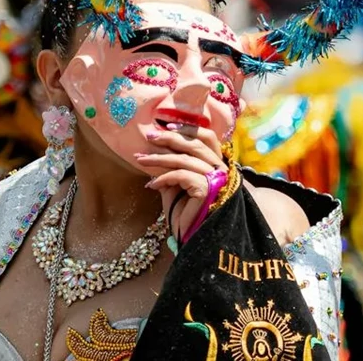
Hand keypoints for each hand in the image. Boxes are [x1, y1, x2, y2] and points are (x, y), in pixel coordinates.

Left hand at [136, 124, 229, 239]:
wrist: (190, 237)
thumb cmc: (184, 212)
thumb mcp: (176, 185)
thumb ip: (172, 167)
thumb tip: (156, 150)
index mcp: (217, 164)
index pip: (207, 137)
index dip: (188, 128)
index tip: (166, 126)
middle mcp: (221, 169)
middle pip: (195, 145)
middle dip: (169, 138)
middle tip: (148, 137)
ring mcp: (216, 179)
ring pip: (186, 159)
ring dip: (159, 159)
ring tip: (141, 160)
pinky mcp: (207, 189)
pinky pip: (182, 175)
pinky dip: (164, 178)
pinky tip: (152, 185)